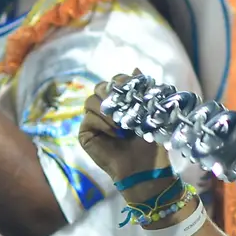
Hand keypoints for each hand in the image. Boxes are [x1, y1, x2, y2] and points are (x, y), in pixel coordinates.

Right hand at [79, 74, 172, 188]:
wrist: (145, 166)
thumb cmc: (150, 142)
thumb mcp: (148, 112)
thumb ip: (140, 91)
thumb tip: (135, 68)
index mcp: (121, 102)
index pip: (115, 81)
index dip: (123, 82)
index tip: (135, 90)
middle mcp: (105, 109)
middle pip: (101, 87)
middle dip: (113, 94)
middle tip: (126, 107)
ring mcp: (94, 121)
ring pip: (91, 100)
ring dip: (109, 111)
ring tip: (123, 125)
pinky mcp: (85, 133)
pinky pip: (88, 118)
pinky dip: (103, 124)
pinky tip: (116, 134)